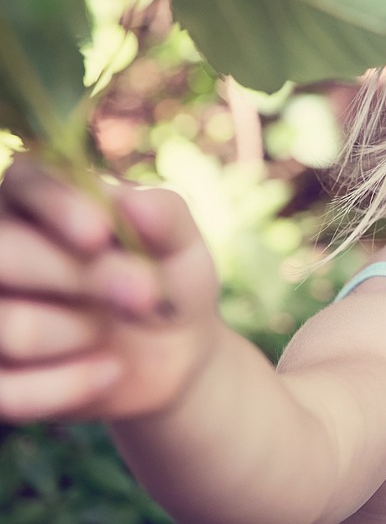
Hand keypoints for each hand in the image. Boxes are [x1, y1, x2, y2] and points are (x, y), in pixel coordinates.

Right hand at [0, 156, 220, 422]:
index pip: (26, 181)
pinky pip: (7, 391)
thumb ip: (164, 216)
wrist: (173, 350)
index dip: (56, 206)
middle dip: (85, 278)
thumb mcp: (182, 246)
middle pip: (6, 254)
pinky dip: (69, 385)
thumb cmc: (168, 277)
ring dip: (82, 332)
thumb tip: (133, 202)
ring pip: (12, 326)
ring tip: (116, 326)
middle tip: (145, 295)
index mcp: (39, 195)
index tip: (99, 234)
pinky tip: (111, 372)